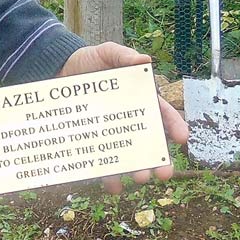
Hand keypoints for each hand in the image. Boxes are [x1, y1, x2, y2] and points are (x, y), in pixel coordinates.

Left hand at [59, 43, 188, 194]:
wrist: (57, 70)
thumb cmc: (88, 61)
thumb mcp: (107, 53)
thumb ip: (124, 56)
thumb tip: (145, 60)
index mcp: (139, 99)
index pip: (162, 114)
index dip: (174, 126)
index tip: (182, 138)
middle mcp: (129, 120)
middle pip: (149, 142)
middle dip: (159, 159)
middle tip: (163, 172)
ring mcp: (111, 133)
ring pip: (129, 157)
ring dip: (136, 170)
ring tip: (139, 178)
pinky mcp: (92, 142)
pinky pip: (102, 164)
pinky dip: (109, 177)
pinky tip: (113, 186)